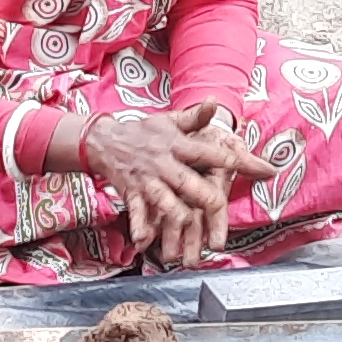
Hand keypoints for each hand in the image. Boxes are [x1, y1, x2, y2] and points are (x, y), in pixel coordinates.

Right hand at [78, 108, 260, 268]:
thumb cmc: (143, 132)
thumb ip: (195, 117)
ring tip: (185, 223)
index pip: (201, 150)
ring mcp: (146, 181)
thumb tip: (214, 101)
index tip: (237, 161)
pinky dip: (140, 226)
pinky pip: (136, 212)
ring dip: (173, 212)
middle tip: (218, 205)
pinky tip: (144, 240)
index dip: (219, 155)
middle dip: (201, 193)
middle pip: (185, 180)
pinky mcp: (131, 194)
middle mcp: (162, 163)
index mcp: (175, 145)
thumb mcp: (169, 120)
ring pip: (163, 199)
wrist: (104, 140)